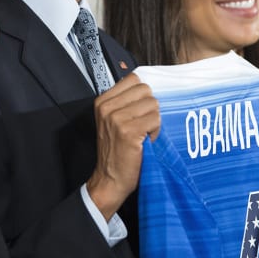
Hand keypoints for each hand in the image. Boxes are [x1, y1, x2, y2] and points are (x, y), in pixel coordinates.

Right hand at [86, 74, 159, 220]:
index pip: (133, 79)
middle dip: (150, 107)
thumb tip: (149, 88)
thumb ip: (125, 102)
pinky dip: (156, 131)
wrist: (110, 179)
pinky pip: (155, 119)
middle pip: (145, 90)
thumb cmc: (116, 151)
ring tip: (144, 133)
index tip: (141, 109)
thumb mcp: (113, 121)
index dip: (143, 94)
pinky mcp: (129, 131)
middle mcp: (107, 107)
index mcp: (103, 101)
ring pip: (153, 104)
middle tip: (143, 124)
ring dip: (154, 120)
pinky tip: (147, 141)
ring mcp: (117, 119)